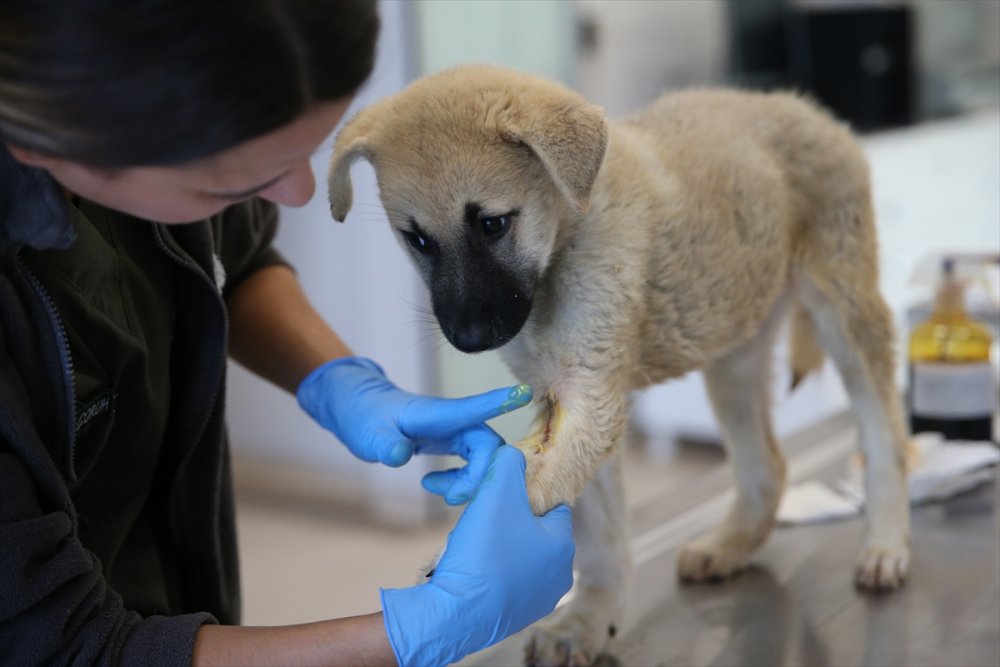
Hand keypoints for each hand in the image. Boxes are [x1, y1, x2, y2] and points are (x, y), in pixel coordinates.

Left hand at [296, 357, 532, 503]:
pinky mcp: (450, 443)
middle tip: (454, 499)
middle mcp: (453, 422)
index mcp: (438, 414)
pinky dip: (462, 480)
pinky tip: (436, 486)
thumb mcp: (369, 434)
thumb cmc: (364, 416)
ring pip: (483, 457)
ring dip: (472, 481)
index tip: (524, 393)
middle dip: (481, 474)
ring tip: (443, 495)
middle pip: (487, 445)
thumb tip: (400, 456)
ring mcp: (453, 432)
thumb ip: (386, 445)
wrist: (358, 411)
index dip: (500, 402)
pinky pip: (471, 463)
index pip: (475, 407)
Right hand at [380, 446, 574, 666]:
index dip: (525, 493)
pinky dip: (488, 569)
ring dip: (496, 543)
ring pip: (517, 554)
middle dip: (507, 518)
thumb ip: (509, 463)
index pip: (553, 504)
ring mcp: (537, 600)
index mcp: (564, 546)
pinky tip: (470, 568)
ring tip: (473, 541)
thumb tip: (512, 455)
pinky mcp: (514, 616)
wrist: (456, 613)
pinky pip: (503, 579)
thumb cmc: (483, 552)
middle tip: (482, 516)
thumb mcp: (497, 491)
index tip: (500, 493)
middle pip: (533, 530)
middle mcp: (558, 576)